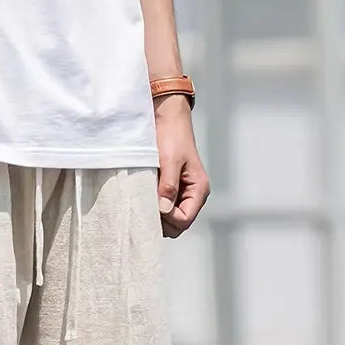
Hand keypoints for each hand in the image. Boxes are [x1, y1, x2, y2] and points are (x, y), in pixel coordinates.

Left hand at [154, 95, 209, 237]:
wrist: (167, 118)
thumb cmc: (172, 135)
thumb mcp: (170, 160)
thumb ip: (169, 185)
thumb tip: (164, 208)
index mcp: (199, 190)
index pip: (184, 220)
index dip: (168, 218)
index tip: (155, 205)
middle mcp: (192, 196)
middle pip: (177, 226)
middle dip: (162, 221)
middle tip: (147, 205)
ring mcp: (181, 195)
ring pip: (169, 220)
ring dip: (156, 215)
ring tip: (146, 199)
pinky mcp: (171, 192)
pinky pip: (163, 209)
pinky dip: (154, 208)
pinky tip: (146, 197)